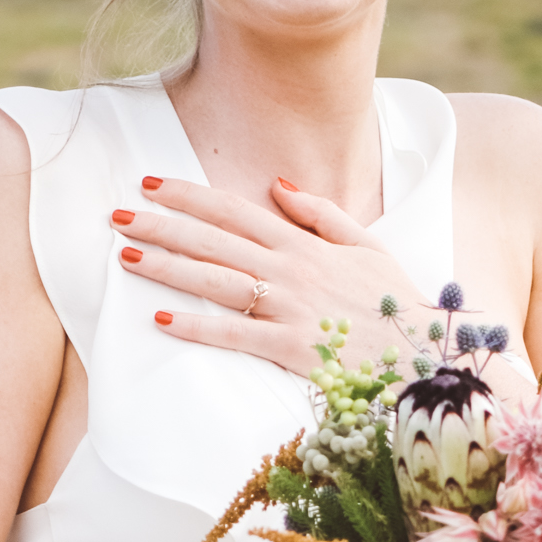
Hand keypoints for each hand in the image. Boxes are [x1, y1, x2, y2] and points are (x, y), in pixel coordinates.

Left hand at [111, 175, 426, 380]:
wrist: (423, 357)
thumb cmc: (394, 305)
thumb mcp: (367, 246)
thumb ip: (321, 214)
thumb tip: (278, 185)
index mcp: (305, 244)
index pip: (235, 210)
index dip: (189, 195)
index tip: (151, 183)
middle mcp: (291, 270)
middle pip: (214, 242)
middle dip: (163, 225)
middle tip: (118, 216)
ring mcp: (289, 308)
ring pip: (216, 282)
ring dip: (169, 267)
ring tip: (128, 256)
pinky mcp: (291, 349)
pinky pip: (236, 336)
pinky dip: (198, 328)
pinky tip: (163, 319)